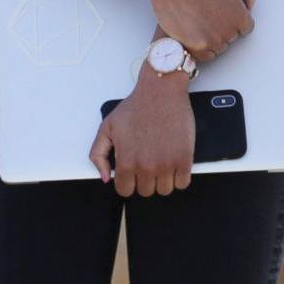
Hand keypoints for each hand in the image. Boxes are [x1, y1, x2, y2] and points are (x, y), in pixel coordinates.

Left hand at [90, 66, 194, 194]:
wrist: (161, 91)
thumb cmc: (136, 106)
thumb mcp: (107, 127)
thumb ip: (98, 154)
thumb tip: (106, 178)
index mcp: (126, 162)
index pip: (125, 190)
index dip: (128, 181)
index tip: (133, 172)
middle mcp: (146, 167)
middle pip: (146, 191)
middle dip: (145, 180)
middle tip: (148, 163)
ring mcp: (167, 164)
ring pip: (164, 190)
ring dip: (163, 180)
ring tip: (161, 163)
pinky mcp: (185, 159)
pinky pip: (182, 183)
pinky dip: (179, 177)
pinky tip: (174, 164)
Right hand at [143, 0, 257, 61]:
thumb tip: (248, 8)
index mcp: (240, 17)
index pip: (245, 27)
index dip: (234, 17)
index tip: (223, 9)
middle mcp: (228, 32)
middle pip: (231, 37)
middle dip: (223, 26)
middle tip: (207, 11)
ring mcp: (211, 41)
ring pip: (218, 47)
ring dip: (212, 38)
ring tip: (199, 20)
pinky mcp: (195, 47)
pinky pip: (205, 56)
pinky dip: (200, 47)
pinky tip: (193, 31)